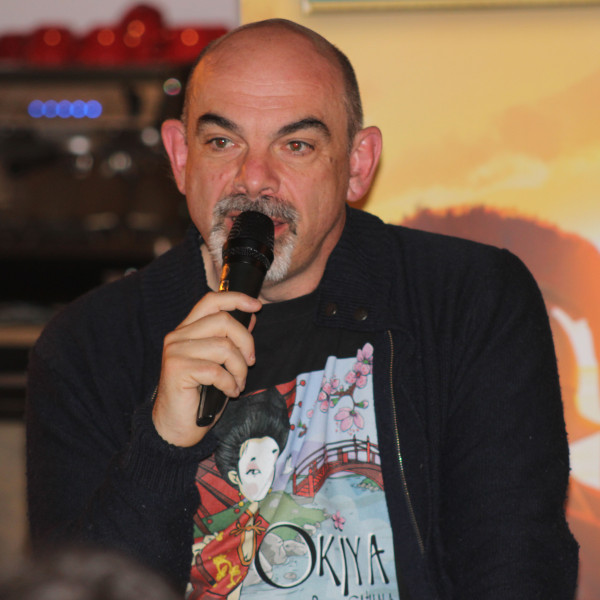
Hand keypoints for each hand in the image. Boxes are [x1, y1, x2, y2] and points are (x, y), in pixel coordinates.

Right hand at [152, 291, 261, 446]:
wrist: (175, 427)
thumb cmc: (199, 396)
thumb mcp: (220, 363)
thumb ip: (230, 339)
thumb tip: (250, 316)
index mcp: (187, 330)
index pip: (211, 300)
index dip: (236, 299)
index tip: (257, 306)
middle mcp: (178, 336)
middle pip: (223, 320)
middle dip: (246, 342)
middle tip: (250, 363)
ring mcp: (175, 352)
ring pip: (224, 347)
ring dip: (240, 369)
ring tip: (238, 383)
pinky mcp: (177, 370)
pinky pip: (217, 370)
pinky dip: (230, 383)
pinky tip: (229, 393)